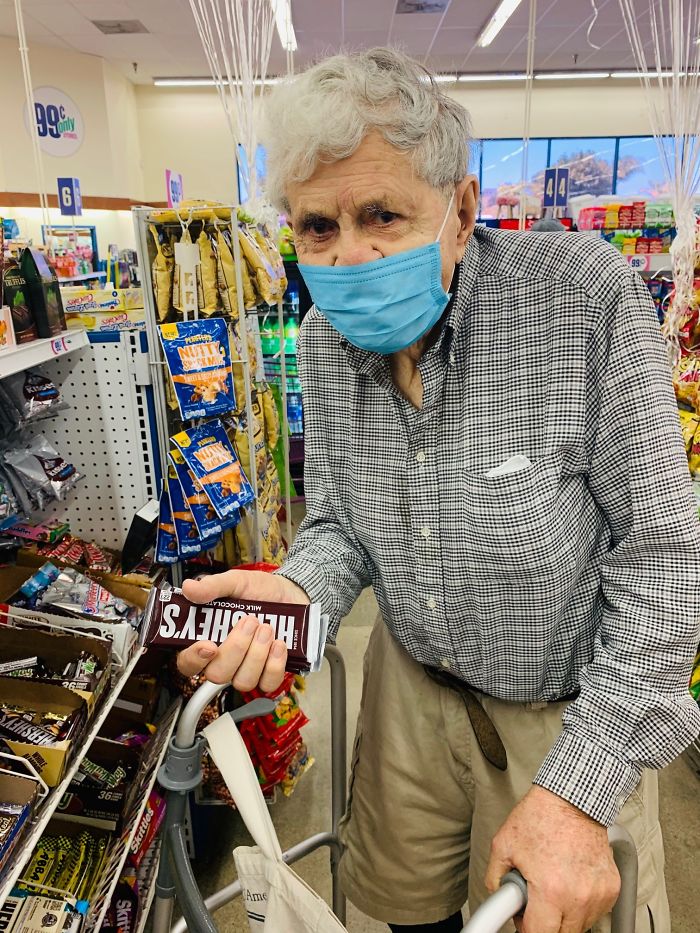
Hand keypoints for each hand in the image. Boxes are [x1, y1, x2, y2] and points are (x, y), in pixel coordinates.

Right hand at [176, 569, 308, 692]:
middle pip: (217, 674)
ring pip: (243, 681)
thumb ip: (212, 586)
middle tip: (250, 621)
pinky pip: (268, 683)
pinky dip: (274, 665)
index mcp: (207, 638)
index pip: (187, 662)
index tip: (209, 646)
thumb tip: (189, 588)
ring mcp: (246, 669)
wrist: (291, 593)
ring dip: (257, 654)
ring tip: (267, 628)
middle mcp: (224, 659)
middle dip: (236, 649)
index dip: (193, 659)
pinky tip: (278, 644)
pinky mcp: (269, 674)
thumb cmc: (259, 590)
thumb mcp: (235, 582)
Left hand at [485, 786, 619, 932]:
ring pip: (580, 926)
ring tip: (554, 885)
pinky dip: (582, 903)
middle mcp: (578, 896)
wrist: (572, 798)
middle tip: (536, 902)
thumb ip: (495, 878)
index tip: (524, 921)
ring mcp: (598, 894)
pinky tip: (571, 881)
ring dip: (564, 915)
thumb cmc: (541, 816)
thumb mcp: (503, 845)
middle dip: (546, 923)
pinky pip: (595, 911)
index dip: (526, 929)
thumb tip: (498, 899)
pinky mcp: (611, 888)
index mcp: (551, 890)